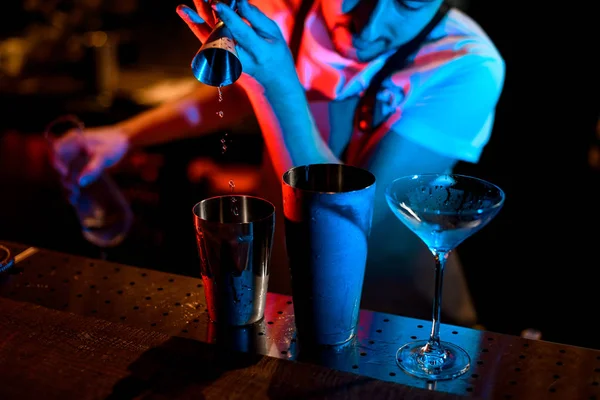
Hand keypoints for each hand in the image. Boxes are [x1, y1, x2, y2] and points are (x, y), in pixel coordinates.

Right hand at [50, 125, 128, 187]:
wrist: (123, 140)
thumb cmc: (113, 144)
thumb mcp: (104, 156)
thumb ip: (93, 169)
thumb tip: (79, 182)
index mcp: (72, 139)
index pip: (55, 151)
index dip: (57, 164)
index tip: (66, 175)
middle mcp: (69, 146)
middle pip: (57, 163)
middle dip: (63, 177)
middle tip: (73, 189)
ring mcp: (73, 154)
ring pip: (63, 170)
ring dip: (67, 182)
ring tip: (76, 194)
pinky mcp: (78, 162)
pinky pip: (70, 172)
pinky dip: (73, 182)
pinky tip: (78, 195)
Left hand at [176, 0, 297, 88]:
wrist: (270, 83)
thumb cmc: (275, 53)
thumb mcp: (273, 35)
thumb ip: (257, 18)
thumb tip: (239, 1)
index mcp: (259, 53)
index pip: (242, 33)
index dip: (230, 18)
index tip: (218, 3)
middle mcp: (240, 59)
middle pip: (221, 37)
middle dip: (210, 17)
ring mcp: (227, 62)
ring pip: (209, 40)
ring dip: (195, 21)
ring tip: (182, 8)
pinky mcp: (219, 60)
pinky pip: (205, 41)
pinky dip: (196, 25)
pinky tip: (186, 12)